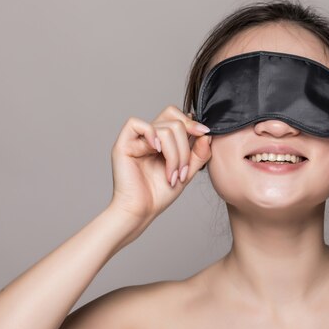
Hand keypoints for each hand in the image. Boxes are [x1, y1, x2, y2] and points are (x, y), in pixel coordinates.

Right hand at [108, 106, 211, 229]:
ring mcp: (136, 140)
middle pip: (174, 120)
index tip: (204, 134)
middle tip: (184, 169)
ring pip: (163, 129)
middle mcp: (150, 137)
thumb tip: (205, 133)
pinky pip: (135, 123)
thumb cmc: (160, 194)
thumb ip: (198, 153)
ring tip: (172, 175)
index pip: (178, 117)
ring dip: (174, 155)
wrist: (142, 211)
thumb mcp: (187, 171)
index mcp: (164, 141)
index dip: (192, 122)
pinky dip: (151, 135)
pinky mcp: (123, 144)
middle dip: (185, 145)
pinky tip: (156, 150)